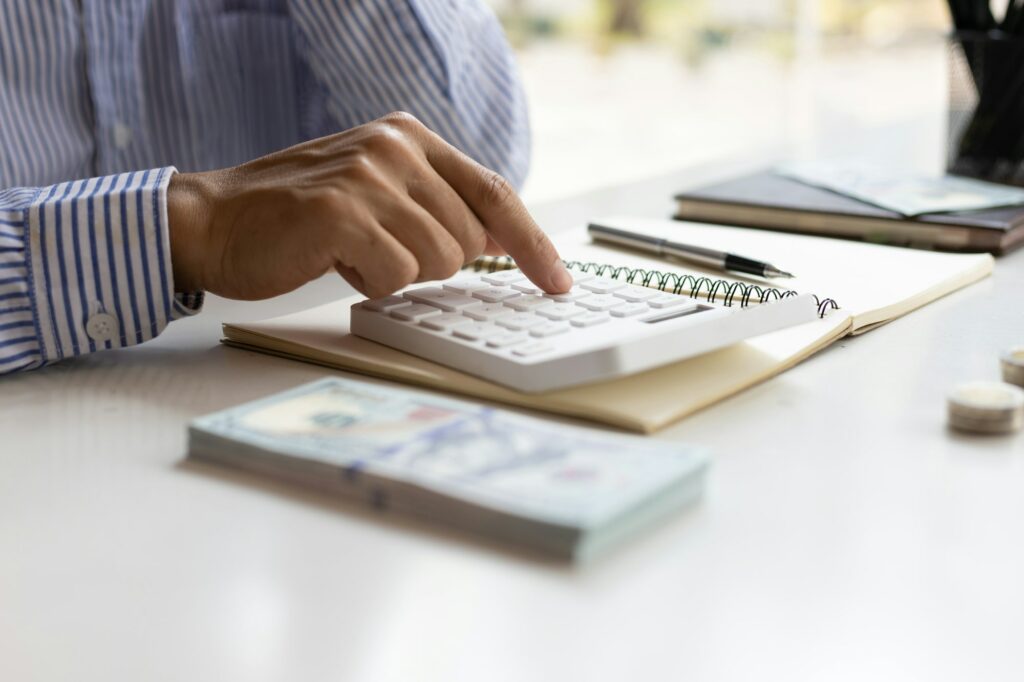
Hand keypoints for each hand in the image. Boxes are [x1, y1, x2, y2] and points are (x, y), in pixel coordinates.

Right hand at [167, 112, 571, 299]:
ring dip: (397, 274)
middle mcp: (395, 146)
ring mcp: (368, 176)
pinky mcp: (341, 212)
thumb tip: (502, 239)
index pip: (495, 192)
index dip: (533, 244)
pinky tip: (333, 261)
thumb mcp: (376, 192)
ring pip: (438, 261)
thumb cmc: (297, 217)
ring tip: (350, 251)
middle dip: (432, 263)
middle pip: (470, 239)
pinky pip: (396, 277)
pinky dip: (368, 284)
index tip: (558, 281)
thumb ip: (437, 205)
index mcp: (409, 137)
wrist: (212, 221)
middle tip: (378, 250)